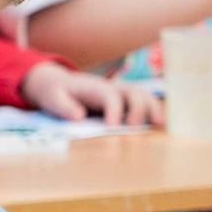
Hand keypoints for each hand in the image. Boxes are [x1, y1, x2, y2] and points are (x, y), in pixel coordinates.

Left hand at [19, 63, 164, 126]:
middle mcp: (111, 88)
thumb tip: (79, 116)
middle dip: (137, 108)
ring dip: (152, 108)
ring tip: (159, 124)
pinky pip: (142, 103)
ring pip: (142, 95)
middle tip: (133, 127)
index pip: (110, 96)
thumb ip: (63, 107)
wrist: (58, 84)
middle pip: (132, 92)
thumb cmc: (55, 92)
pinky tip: (158, 124)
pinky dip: (152, 110)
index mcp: (94, 88)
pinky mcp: (123, 102)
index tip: (112, 127)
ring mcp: (119, 93)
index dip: (114, 110)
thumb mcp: (52, 98)